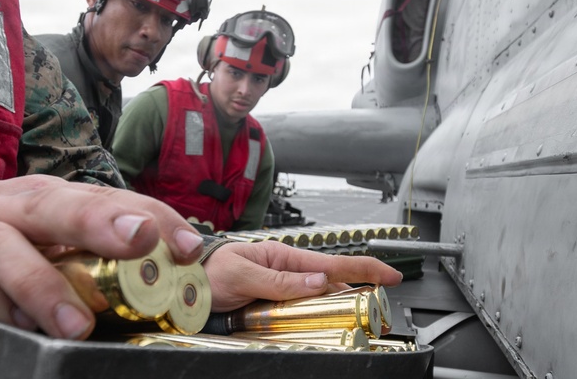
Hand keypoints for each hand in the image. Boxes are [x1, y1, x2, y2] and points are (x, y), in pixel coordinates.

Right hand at [0, 175, 204, 338]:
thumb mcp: (41, 243)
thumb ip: (88, 258)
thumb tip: (159, 287)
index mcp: (45, 196)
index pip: (104, 197)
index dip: (149, 214)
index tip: (188, 244)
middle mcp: (8, 203)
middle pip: (54, 203)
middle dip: (99, 219)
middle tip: (140, 240)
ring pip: (3, 245)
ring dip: (42, 284)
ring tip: (78, 325)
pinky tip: (16, 324)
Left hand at [203, 240, 402, 311]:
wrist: (185, 287)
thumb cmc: (207, 274)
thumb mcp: (242, 274)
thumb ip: (279, 280)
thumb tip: (320, 281)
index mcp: (282, 256)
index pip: (331, 262)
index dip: (365, 267)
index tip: (391, 274)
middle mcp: (286, 271)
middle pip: (332, 280)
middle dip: (360, 287)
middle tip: (382, 302)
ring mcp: (282, 287)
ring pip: (321, 297)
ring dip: (341, 303)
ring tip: (361, 312)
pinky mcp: (275, 304)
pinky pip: (304, 309)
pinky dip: (319, 314)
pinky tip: (327, 321)